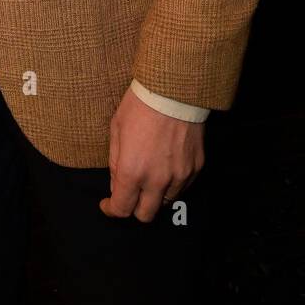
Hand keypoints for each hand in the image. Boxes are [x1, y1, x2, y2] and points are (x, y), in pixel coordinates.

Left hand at [99, 87, 204, 222]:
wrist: (174, 89)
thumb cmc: (139, 106)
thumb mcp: (116, 130)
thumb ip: (115, 163)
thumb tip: (116, 185)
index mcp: (133, 171)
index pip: (122, 208)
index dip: (112, 210)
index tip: (108, 204)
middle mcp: (157, 180)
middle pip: (146, 215)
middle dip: (134, 208)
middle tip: (129, 193)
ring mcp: (179, 176)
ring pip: (166, 202)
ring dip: (154, 196)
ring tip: (148, 176)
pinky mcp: (196, 168)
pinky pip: (182, 187)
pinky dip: (171, 184)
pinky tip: (165, 166)